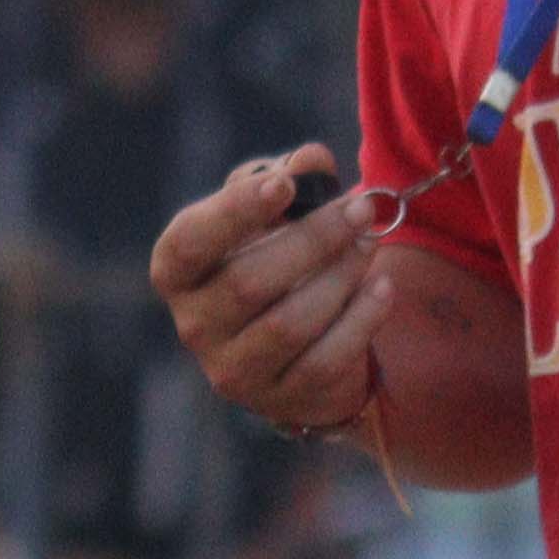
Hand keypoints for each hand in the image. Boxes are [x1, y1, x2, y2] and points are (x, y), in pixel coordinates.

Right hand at [152, 148, 385, 436]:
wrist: (300, 344)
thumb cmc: (275, 257)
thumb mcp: (274, 211)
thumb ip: (289, 177)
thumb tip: (312, 160)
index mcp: (176, 271)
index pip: (189, 243)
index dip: (233, 213)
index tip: (284, 185)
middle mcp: (193, 325)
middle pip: (248, 283)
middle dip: (313, 239)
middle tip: (359, 210)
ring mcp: (233, 370)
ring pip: (289, 324)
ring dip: (340, 277)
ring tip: (370, 243)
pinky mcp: (279, 398)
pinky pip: (324, 360)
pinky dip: (359, 320)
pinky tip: (381, 287)